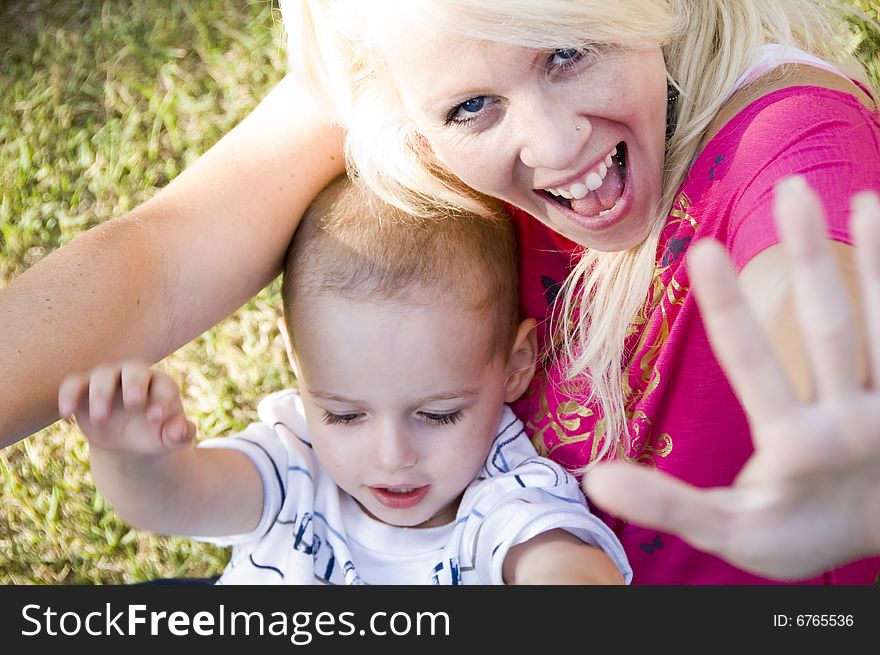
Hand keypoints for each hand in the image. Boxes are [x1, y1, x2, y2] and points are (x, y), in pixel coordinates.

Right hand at [59, 360, 195, 454]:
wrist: (128, 440)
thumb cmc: (154, 434)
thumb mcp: (169, 439)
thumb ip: (180, 434)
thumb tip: (182, 430)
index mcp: (161, 385)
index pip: (163, 385)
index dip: (161, 399)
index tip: (156, 418)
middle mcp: (135, 376)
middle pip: (134, 369)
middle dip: (134, 384)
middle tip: (134, 405)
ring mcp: (108, 379)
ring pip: (102, 374)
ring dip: (101, 394)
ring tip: (102, 418)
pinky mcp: (84, 388)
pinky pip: (73, 383)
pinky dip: (68, 395)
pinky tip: (69, 415)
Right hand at [584, 179, 879, 579]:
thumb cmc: (796, 533)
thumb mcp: (730, 533)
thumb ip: (668, 503)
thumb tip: (596, 478)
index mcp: (795, 447)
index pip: (753, 366)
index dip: (726, 307)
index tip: (700, 248)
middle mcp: (850, 421)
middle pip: (831, 328)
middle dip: (808, 256)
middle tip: (789, 190)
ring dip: (876, 260)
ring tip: (864, 198)